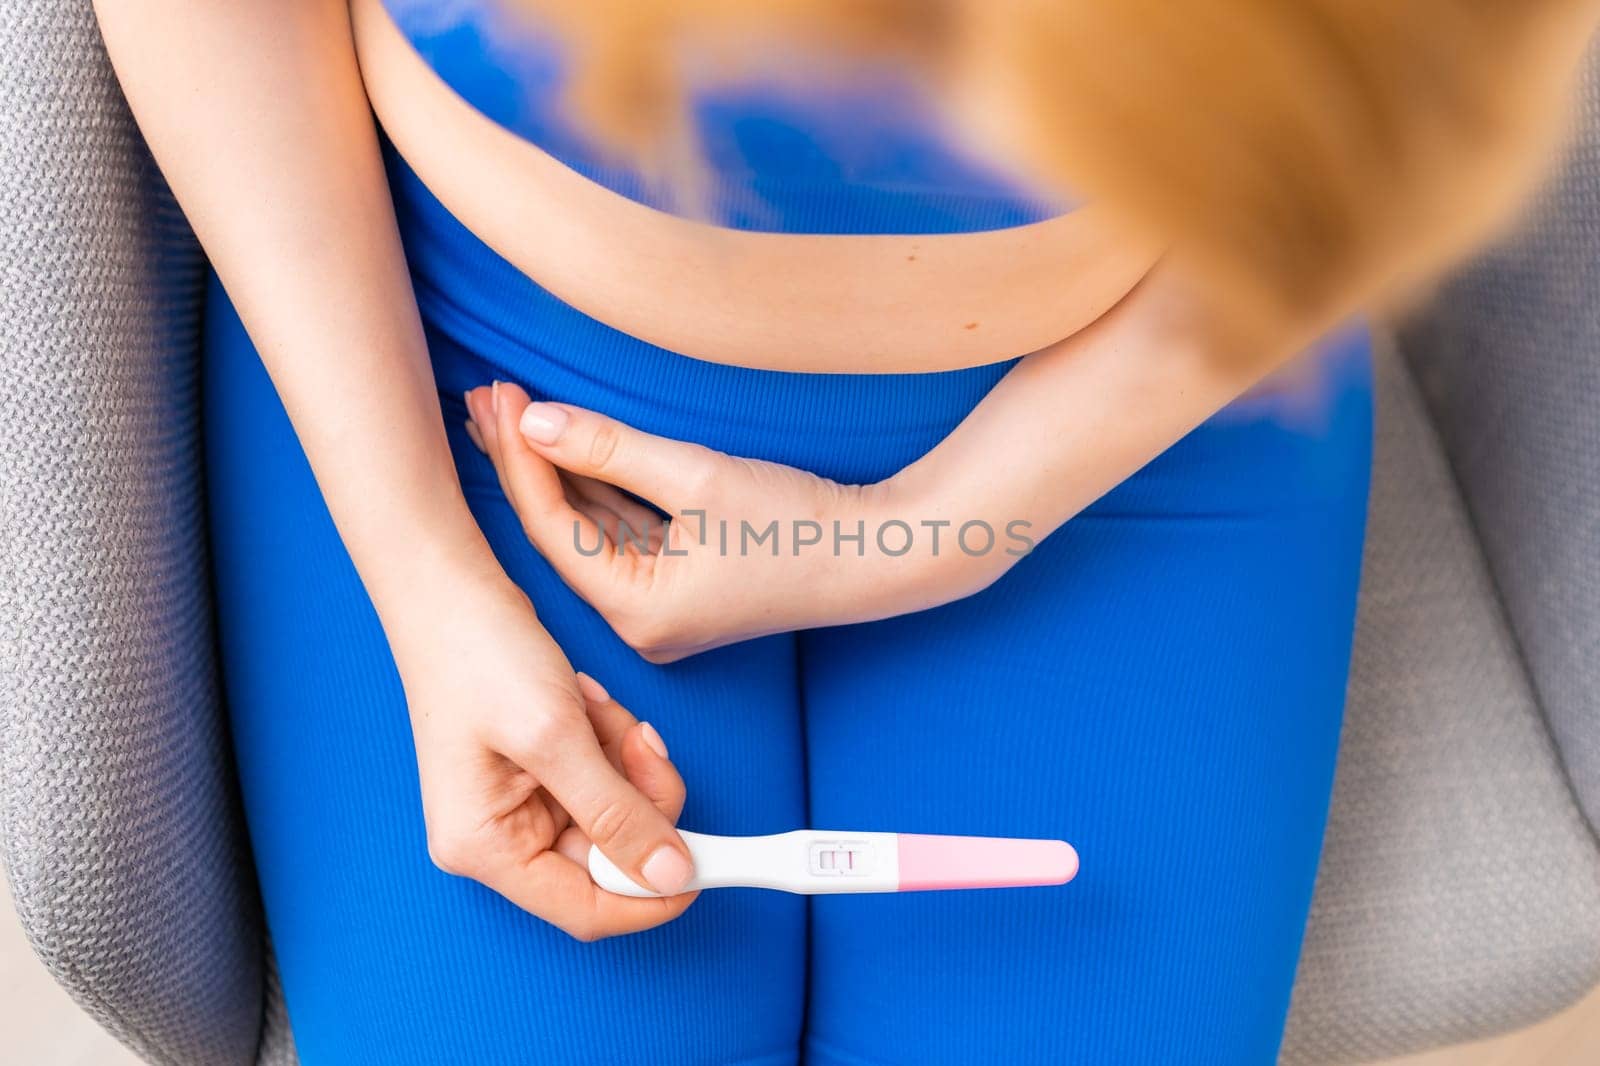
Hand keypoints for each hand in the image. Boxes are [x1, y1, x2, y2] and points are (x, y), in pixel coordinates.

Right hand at [384, 575, 697, 939]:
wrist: (451, 589)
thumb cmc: (479, 657)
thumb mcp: (557, 738)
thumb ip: (616, 813)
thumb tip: (670, 876)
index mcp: (485, 848)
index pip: (585, 909)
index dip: (651, 895)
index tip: (706, 864)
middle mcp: (498, 837)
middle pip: (609, 856)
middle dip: (639, 796)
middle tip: (641, 743)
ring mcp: (519, 805)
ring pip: (615, 812)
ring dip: (625, 759)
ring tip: (596, 708)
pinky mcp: (540, 772)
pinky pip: (604, 777)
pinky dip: (612, 740)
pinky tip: (587, 702)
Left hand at [463, 383, 1014, 661]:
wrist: (879, 555)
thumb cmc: (798, 524)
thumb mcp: (699, 477)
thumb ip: (611, 448)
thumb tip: (533, 423)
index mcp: (638, 610)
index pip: (555, 528)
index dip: (521, 461)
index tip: (500, 398)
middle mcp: (640, 620)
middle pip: (564, 529)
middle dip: (526, 461)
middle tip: (485, 396)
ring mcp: (661, 606)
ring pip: (592, 527)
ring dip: (557, 469)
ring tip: (511, 410)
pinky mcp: (682, 586)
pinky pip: (625, 531)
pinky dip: (597, 487)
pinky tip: (564, 443)